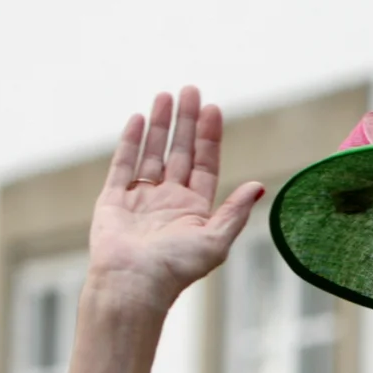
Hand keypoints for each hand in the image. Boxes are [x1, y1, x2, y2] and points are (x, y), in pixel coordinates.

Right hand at [87, 87, 262, 314]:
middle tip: (190, 89)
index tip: (213, 109)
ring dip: (160, 124)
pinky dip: (131, 141)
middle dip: (185, 121)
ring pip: (153, 152)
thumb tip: (259, 186)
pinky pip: (123, 164)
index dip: (209, 137)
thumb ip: (234, 212)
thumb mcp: (215, 241)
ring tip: (166, 95)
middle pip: (179, 152)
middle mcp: (169, 201)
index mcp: (194, 210)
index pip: (205, 164)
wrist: (133, 283)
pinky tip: (139, 117)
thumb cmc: (176, 268)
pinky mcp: (114, 200)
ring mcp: (141, 198)